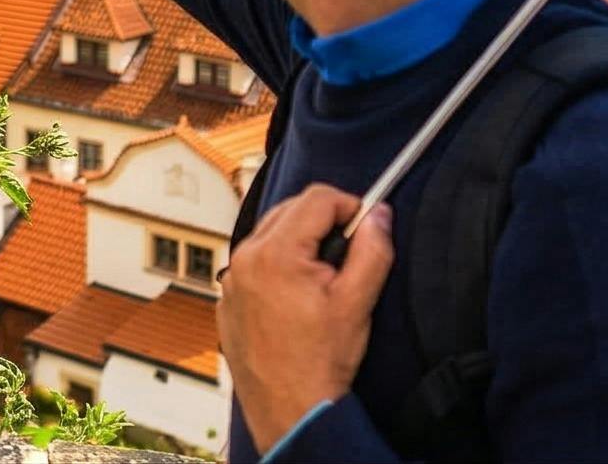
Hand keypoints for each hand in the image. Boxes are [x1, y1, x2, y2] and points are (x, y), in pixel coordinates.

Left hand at [218, 184, 394, 452]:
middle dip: (323, 223)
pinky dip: (278, 265)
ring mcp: (232, 278)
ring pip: (270, 234)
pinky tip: (298, 296)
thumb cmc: (321, 361)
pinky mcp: (227, 296)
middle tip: (347, 255)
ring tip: (324, 280)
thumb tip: (379, 214)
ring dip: (299, 242)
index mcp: (275, 253)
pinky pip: (254, 262)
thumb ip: (372, 251)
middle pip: (290, 210)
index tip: (364, 226)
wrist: (289, 409)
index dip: (348, 205)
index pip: (315, 198)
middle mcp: (245, 258)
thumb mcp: (357, 303)